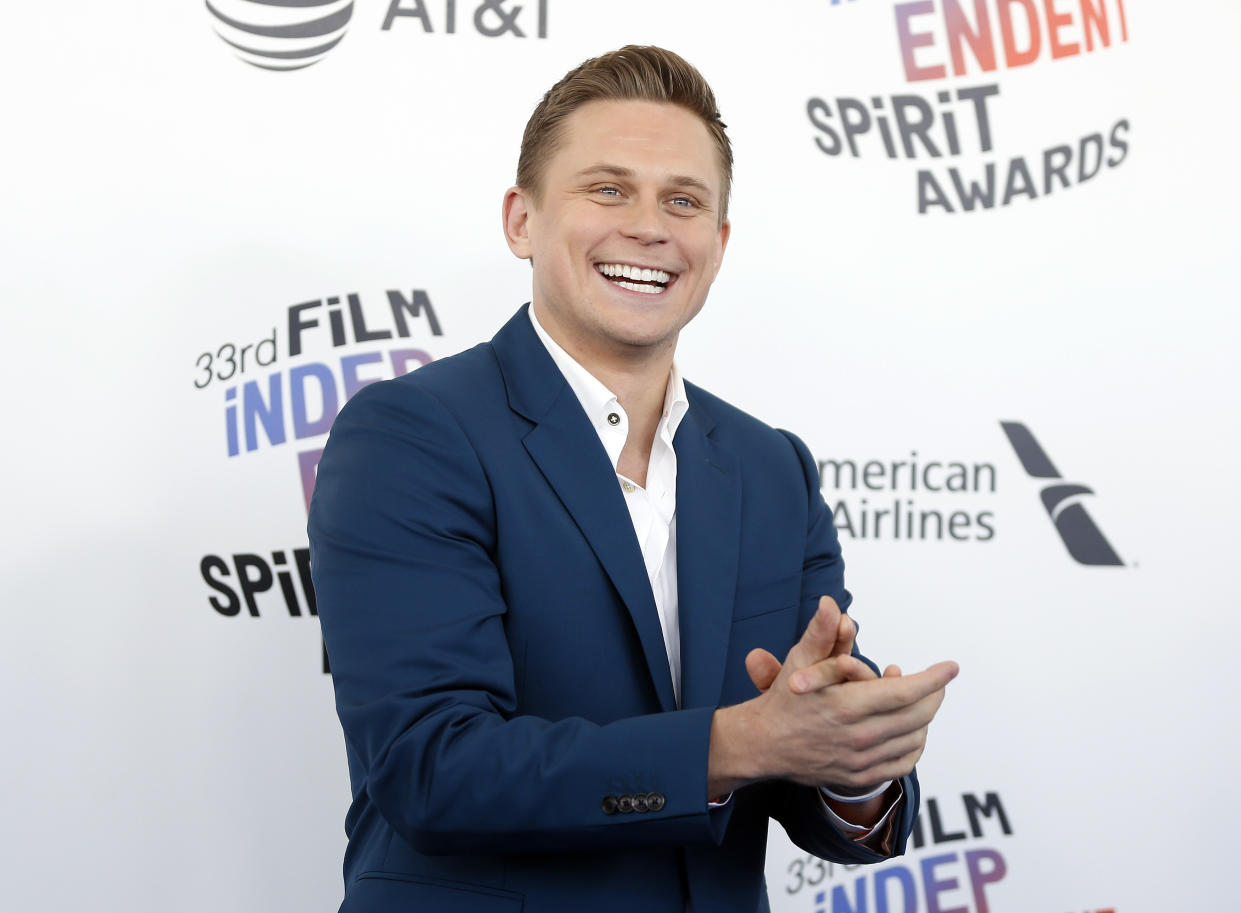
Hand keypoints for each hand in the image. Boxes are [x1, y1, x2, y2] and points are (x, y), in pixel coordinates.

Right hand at [708, 598, 957, 795]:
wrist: (765, 744)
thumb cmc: (786, 698)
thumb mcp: (800, 661)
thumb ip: (821, 633)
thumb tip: (830, 604)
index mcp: (847, 705)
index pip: (905, 692)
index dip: (933, 679)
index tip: (951, 667)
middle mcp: (858, 736)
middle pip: (917, 716)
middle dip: (933, 694)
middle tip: (936, 681)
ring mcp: (861, 760)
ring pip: (914, 739)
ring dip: (924, 717)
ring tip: (919, 700)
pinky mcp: (860, 776)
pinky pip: (904, 764)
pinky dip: (915, 745)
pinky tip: (910, 729)